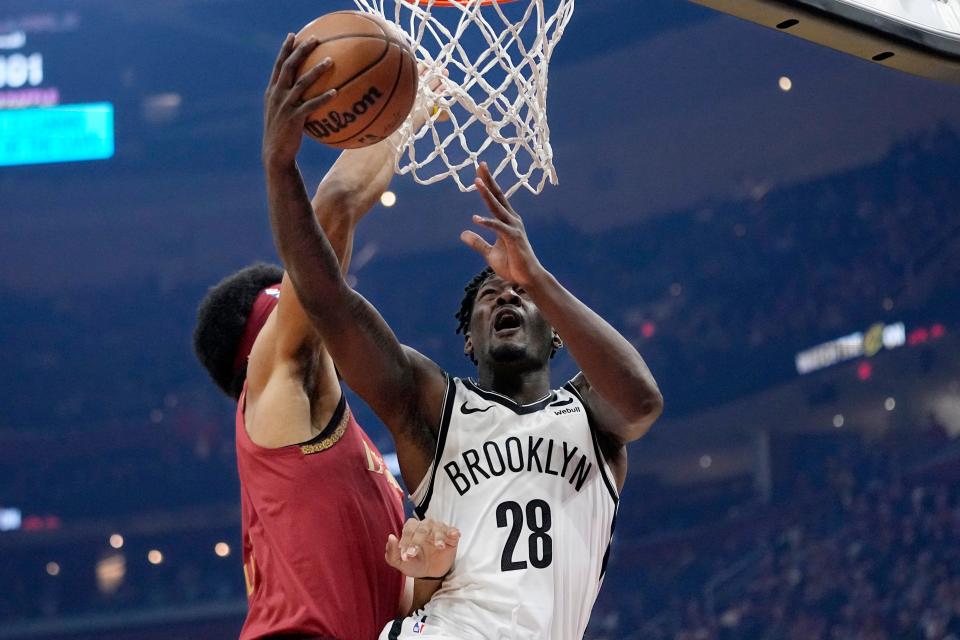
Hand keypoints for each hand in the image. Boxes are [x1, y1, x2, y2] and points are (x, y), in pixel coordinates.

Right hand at [262, 34, 336, 167]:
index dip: (285, 49)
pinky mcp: (294, 119)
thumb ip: (290, 100)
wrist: (276, 154)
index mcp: (273, 92)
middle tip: (314, 39)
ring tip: (330, 60)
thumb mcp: (282, 114)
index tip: (293, 35)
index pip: (278, 65)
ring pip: (301, 83)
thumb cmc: (283, 135)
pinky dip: (323, 98)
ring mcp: (284, 106)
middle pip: (288, 67)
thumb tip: (308, 92)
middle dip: (301, 51)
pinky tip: (336, 92)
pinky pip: (311, 105)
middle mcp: (277, 95)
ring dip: (316, 70)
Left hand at [385, 518, 460, 578]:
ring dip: (438, 536)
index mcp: (412, 529)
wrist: (429, 574)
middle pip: (422, 527)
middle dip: (417, 540)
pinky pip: (453, 531)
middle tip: (413, 554)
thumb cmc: (413, 563)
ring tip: (439, 546)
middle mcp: (426, 526)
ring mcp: (439, 530)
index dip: (405, 540)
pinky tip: (453, 536)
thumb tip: (391, 537)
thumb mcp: (400, 562)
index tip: (405, 556)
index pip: (408, 528)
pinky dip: (453, 532)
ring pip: (438, 527)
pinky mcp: (451, 538)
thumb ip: (392, 552)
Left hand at [460, 162, 545, 286]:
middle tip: (481, 164)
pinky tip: (475, 218)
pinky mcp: (514, 239)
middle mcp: (512, 220)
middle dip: (489, 180)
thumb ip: (478, 242)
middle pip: (498, 196)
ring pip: (498, 207)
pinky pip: (499, 228)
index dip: (488, 184)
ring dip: (487, 194)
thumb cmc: (512, 265)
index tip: (479, 171)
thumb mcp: (489, 253)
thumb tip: (463, 234)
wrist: (527, 279)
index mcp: (507, 221)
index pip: (496, 199)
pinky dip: (487, 222)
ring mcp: (514, 228)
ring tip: (476, 182)